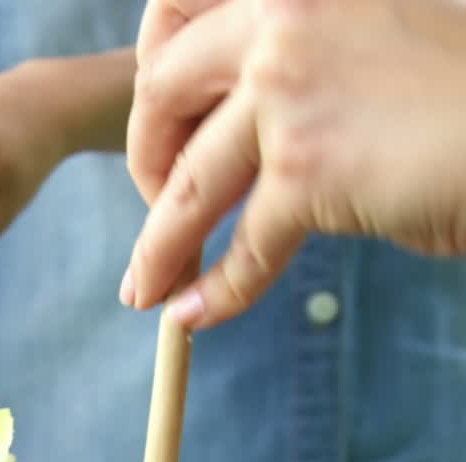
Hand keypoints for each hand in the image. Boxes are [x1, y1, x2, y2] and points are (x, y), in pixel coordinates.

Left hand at [123, 0, 465, 327]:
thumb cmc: (465, 89)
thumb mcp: (372, 37)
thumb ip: (306, 62)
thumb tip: (254, 127)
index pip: (178, 10)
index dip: (157, 72)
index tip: (166, 121)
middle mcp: (281, 15)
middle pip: (163, 90)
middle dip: (145, 157)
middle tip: (156, 202)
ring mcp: (288, 89)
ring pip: (189, 181)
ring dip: (159, 245)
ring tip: (143, 290)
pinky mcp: (308, 167)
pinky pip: (244, 244)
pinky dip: (219, 290)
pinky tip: (195, 315)